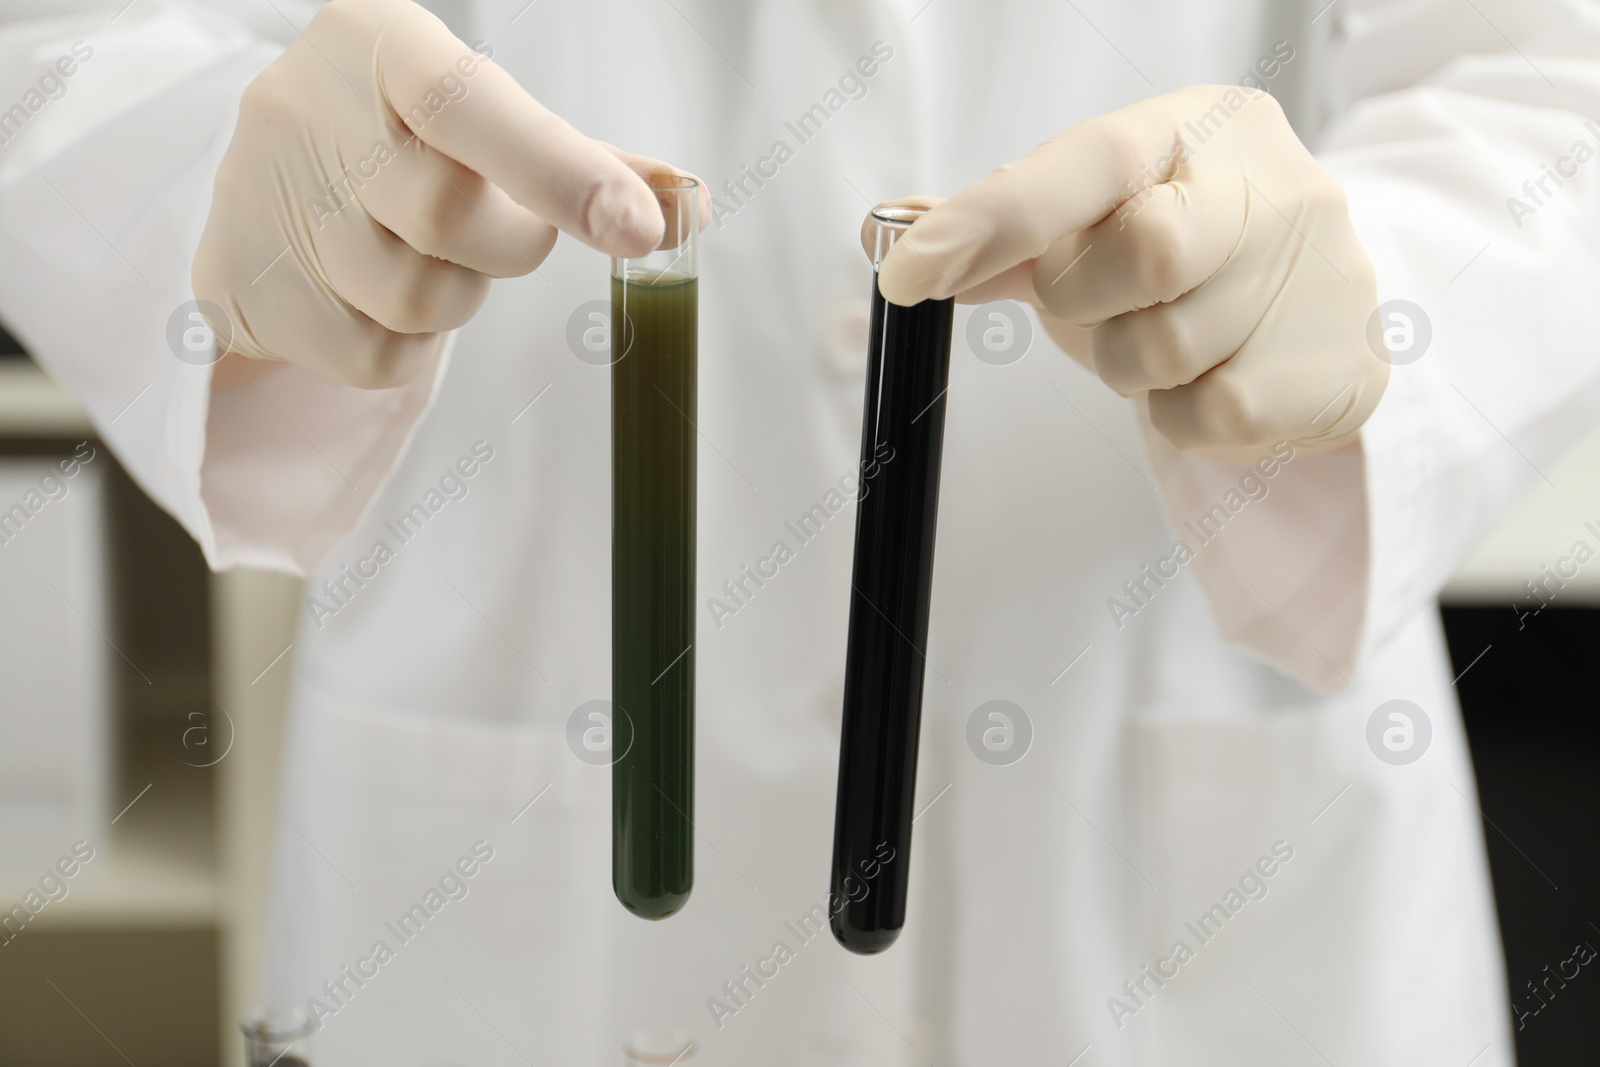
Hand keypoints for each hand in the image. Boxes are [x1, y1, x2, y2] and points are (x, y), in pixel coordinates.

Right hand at [196, 0, 702, 390]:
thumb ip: (586, 161)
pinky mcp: (240, 285)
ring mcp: (258, 197)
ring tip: (426, 252)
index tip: (637, 229)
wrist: (263, 183)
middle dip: (509, 241)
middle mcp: (303, 106)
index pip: (467, 106)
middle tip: (501, 223)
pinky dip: (407, 345)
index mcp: (376, 43)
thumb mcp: (484, 121)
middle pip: (451, 218)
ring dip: (456, 296)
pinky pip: (376, 355)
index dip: (559, 171)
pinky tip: (379, 294)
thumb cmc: (405, 143)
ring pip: (415, 297)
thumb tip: (690, 204)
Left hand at [874, 86, 1388, 457]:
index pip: (1089, 160)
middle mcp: (1270, 183)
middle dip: (1086, 299)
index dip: (993, 216)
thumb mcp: (1096, 222)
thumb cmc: (1186, 257)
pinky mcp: (1338, 365)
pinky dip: (1179, 414)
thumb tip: (888, 236)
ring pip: (1165, 347)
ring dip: (1129, 364)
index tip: (909, 270)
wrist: (1318, 317)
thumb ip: (1001, 231)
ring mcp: (1320, 272)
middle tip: (1096, 300)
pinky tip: (1206, 379)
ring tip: (1161, 338)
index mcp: (1196, 127)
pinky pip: (1207, 414)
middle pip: (1144, 252)